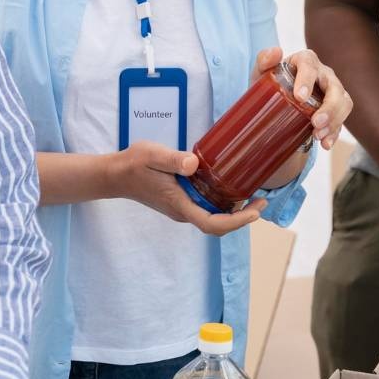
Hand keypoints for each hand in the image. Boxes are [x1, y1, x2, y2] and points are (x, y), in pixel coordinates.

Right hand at [109, 140, 266, 234]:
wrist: (116, 175)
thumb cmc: (134, 164)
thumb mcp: (153, 155)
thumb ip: (173, 159)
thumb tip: (194, 164)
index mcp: (179, 204)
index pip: (212, 224)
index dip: (237, 222)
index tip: (255, 211)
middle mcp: (183, 211)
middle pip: (218, 224)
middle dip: (243, 216)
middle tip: (263, 199)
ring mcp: (182, 208)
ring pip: (214, 217)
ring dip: (236, 211)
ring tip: (254, 194)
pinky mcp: (182, 202)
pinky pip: (207, 208)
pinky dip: (224, 203)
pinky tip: (232, 187)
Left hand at [252, 46, 352, 149]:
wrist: (275, 105)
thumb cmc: (269, 85)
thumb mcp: (261, 74)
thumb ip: (264, 61)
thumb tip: (276, 51)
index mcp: (305, 61)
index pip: (309, 65)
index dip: (307, 80)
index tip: (300, 98)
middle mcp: (323, 74)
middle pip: (334, 87)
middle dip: (329, 107)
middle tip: (315, 122)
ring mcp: (332, 91)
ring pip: (344, 103)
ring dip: (334, 121)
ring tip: (318, 135)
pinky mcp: (336, 109)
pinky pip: (342, 120)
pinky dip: (334, 133)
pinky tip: (325, 144)